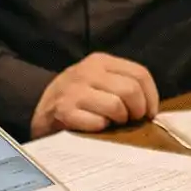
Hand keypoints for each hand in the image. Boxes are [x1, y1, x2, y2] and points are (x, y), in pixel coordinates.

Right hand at [30, 53, 160, 136]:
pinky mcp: (64, 111)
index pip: (140, 74)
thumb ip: (122, 85)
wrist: (39, 110)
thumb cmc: (78, 98)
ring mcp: (74, 90)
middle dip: (137, 111)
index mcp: (100, 61)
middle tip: (130, 120)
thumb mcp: (98, 81)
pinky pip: (97, 122)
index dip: (151, 97)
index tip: (149, 113)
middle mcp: (87, 71)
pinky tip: (94, 128)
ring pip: (116, 106)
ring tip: (112, 123)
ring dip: (119, 120)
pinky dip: (100, 129)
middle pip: (131, 90)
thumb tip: (151, 107)